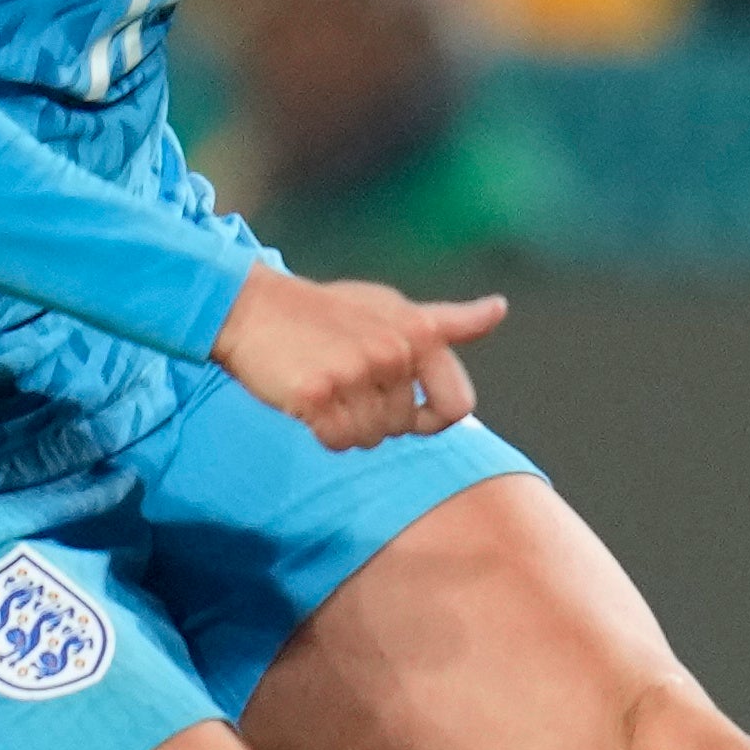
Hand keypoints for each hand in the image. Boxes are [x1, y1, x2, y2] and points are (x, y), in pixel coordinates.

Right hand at [216, 266, 506, 456]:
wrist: (251, 307)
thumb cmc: (327, 312)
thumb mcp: (393, 307)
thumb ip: (449, 322)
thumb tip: (499, 309)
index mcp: (421, 331)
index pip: (457, 406)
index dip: (431, 418)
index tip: (404, 406)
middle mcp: (394, 351)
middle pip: (404, 427)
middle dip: (377, 415)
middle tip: (346, 380)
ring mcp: (356, 372)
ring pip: (372, 438)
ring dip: (348, 425)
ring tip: (327, 386)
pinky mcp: (318, 394)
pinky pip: (338, 442)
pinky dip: (323, 433)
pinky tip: (308, 401)